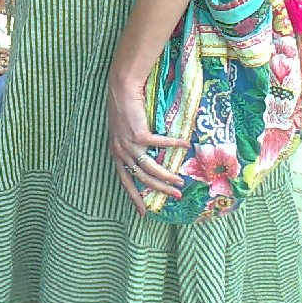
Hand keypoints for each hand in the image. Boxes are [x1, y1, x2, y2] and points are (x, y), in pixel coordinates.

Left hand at [106, 73, 187, 217]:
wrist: (121, 89)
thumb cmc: (123, 108)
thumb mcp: (122, 133)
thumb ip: (132, 147)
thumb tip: (148, 157)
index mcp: (115, 153)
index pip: (124, 181)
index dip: (134, 197)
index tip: (143, 212)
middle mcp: (121, 151)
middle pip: (142, 178)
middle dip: (160, 190)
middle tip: (176, 196)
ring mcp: (129, 144)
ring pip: (151, 168)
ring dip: (168, 177)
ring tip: (180, 181)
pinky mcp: (139, 134)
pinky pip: (161, 144)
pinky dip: (175, 145)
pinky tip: (186, 145)